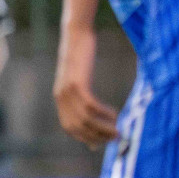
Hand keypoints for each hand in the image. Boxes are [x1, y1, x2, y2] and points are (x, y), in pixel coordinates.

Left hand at [53, 27, 119, 147]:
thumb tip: (91, 112)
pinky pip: (90, 106)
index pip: (70, 129)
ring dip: (103, 128)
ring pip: (85, 119)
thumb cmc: (82, 58)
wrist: (76, 35)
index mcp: (59, 99)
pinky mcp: (77, 83)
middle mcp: (60, 97)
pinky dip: (104, 113)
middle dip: (97, 137)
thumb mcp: (81, 81)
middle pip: (78, 127)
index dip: (87, 138)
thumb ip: (83, 100)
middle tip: (115, 138)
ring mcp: (67, 90)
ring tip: (118, 130)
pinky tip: (115, 114)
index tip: (103, 143)